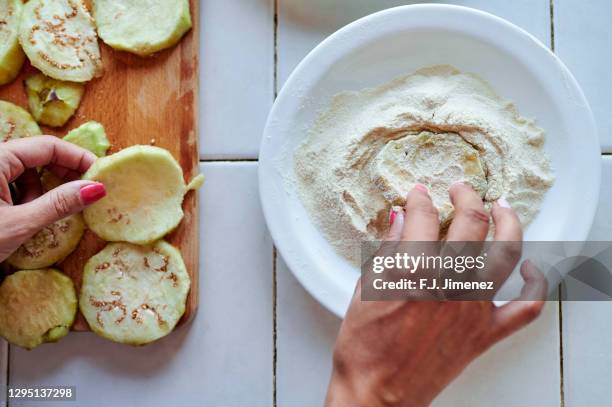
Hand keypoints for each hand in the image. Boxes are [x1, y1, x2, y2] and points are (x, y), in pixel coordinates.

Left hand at [0, 136, 105, 262]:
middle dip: (63, 175)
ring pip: (26, 173)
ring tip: (44, 215)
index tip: (102, 175)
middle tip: (86, 194)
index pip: (48, 146)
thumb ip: (60, 203)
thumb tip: (97, 189)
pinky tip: (25, 218)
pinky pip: (12, 186)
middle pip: (38, 156)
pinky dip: (26, 199)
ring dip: (43, 191)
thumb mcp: (19, 223)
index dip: (78, 158)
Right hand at [325, 183, 546, 406]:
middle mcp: (450, 283)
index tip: (417, 195)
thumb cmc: (364, 344)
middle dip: (466, 196)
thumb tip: (399, 219)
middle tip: (460, 188)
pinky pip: (525, 308)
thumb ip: (388, 248)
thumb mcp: (365, 287)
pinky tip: (530, 268)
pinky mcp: (485, 333)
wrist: (377, 391)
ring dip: (509, 222)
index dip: (420, 198)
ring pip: (506, 253)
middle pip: (472, 223)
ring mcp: (472, 308)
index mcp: (415, 270)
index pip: (423, 216)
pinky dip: (535, 285)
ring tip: (502, 208)